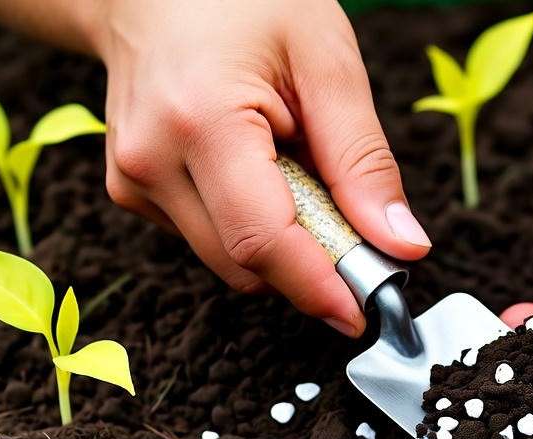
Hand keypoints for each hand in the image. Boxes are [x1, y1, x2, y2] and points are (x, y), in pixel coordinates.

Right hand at [93, 0, 430, 335]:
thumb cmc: (245, 2)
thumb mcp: (326, 62)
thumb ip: (363, 161)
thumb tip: (401, 247)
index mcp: (200, 123)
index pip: (264, 242)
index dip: (321, 288)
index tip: (365, 313)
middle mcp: (150, 162)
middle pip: (246, 265)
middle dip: (311, 266)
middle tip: (357, 231)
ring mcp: (132, 181)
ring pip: (228, 261)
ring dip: (281, 241)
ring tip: (296, 167)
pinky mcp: (130, 189)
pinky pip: (208, 238)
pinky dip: (249, 222)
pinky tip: (256, 168)